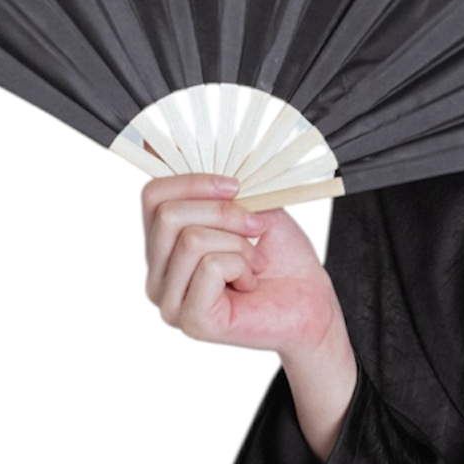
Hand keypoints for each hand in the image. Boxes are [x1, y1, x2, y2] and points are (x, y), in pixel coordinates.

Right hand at [140, 173, 338, 356]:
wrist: (310, 300)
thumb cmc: (280, 257)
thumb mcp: (246, 205)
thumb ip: (206, 181)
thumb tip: (160, 142)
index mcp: (164, 247)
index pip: (152, 196)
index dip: (194, 181)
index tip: (235, 186)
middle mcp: (158, 277)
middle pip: (168, 215)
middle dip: (223, 213)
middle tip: (256, 228)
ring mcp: (170, 303)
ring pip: (190, 240)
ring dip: (238, 244)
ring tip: (255, 262)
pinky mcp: (192, 320)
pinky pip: (210, 266)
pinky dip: (242, 266)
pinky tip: (250, 283)